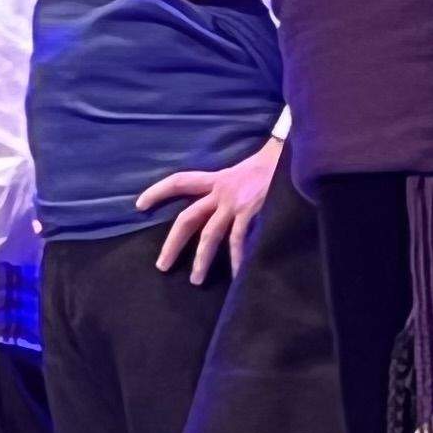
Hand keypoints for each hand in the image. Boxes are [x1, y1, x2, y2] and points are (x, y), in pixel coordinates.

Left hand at [138, 138, 281, 284]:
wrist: (293, 152)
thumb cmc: (272, 164)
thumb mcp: (244, 173)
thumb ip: (232, 189)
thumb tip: (225, 209)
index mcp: (217, 179)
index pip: (180, 182)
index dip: (158, 192)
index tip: (139, 205)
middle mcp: (221, 191)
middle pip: (187, 218)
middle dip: (173, 243)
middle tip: (161, 266)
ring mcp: (235, 203)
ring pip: (210, 234)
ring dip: (201, 259)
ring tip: (195, 280)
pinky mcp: (251, 211)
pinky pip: (239, 239)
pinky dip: (238, 258)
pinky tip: (237, 275)